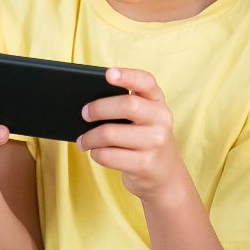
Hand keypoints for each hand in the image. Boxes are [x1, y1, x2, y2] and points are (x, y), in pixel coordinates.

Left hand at [77, 67, 183, 202]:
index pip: (146, 82)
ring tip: (83, 140)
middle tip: (84, 114)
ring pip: (110, 133)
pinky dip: (96, 153)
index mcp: (158, 101)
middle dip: (98, 108)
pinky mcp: (145, 164)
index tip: (108, 73)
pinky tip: (96, 153)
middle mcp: (161, 119)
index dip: (127, 75)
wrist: (166, 176)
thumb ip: (126, 106)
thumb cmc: (144, 140)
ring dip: (90, 137)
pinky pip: (108, 155)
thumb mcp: (145, 119)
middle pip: (127, 105)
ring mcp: (155, 143)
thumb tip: (88, 106)